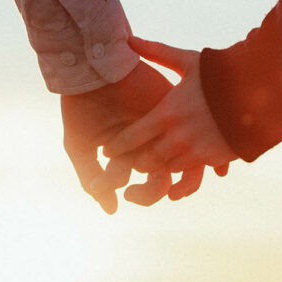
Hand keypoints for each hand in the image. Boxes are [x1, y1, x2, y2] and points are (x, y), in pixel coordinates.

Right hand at [61, 60, 206, 211]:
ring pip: (183, 168)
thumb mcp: (80, 145)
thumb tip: (112, 210)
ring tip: (159, 184)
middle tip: (132, 194)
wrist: (89, 72)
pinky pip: (198, 142)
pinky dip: (200, 163)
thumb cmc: (82, 108)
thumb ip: (92, 178)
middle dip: (148, 194)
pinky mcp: (176, 113)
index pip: (145, 187)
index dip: (136, 194)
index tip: (108, 187)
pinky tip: (185, 169)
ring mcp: (167, 131)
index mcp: (133, 155)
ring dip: (177, 184)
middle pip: (163, 182)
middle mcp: (154, 146)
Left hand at [103, 37, 236, 172]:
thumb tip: (128, 39)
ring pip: (166, 169)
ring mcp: (195, 151)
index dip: (116, 147)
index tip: (108, 150)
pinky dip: (180, 170)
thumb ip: (157, 52)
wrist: (263, 90)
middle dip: (136, 161)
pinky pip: (188, 174)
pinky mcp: (212, 159)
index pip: (130, 138)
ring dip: (158, 167)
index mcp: (166, 113)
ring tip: (153, 162)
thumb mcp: (188, 61)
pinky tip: (177, 163)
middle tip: (129, 160)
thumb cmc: (222, 73)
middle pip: (145, 160)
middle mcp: (177, 137)